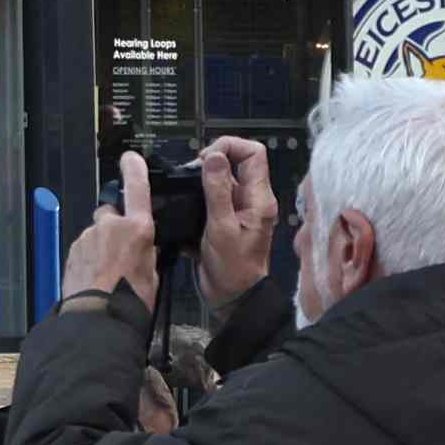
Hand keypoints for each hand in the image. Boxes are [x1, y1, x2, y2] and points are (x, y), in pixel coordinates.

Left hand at [62, 154, 159, 308]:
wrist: (98, 318)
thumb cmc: (131, 301)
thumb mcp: (153, 275)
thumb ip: (147, 253)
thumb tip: (145, 250)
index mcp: (137, 228)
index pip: (136, 188)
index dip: (134, 169)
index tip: (130, 158)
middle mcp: (110, 226)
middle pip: (111, 214)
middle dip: (115, 226)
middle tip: (122, 251)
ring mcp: (88, 237)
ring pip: (96, 234)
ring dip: (101, 246)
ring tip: (109, 272)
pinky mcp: (73, 251)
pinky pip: (84, 248)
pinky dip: (89, 258)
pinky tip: (95, 277)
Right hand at [199, 135, 281, 290]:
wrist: (231, 297)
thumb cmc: (233, 268)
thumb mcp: (222, 228)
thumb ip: (218, 191)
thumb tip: (214, 156)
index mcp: (259, 198)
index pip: (253, 152)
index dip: (229, 147)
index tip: (206, 160)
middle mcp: (251, 198)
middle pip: (236, 161)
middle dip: (211, 162)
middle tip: (192, 175)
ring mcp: (237, 207)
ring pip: (221, 178)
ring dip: (202, 179)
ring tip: (186, 191)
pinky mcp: (223, 217)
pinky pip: (211, 195)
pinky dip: (197, 194)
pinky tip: (186, 204)